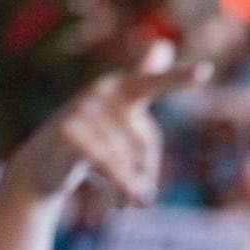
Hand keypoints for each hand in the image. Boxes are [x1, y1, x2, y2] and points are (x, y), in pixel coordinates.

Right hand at [14, 41, 209, 202]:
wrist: (43, 166)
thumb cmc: (93, 140)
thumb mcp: (122, 115)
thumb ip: (147, 82)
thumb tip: (163, 43)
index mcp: (121, 87)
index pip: (153, 84)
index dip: (179, 79)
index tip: (206, 72)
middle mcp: (101, 92)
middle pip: (146, 141)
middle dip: (147, 171)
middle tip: (145, 197)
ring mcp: (81, 110)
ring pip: (127, 158)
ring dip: (132, 187)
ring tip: (129, 203)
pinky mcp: (69, 133)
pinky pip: (109, 165)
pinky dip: (120, 188)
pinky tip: (120, 206)